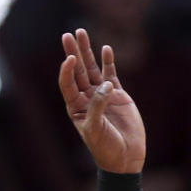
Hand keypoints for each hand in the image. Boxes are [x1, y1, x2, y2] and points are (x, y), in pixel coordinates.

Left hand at [59, 28, 146, 173]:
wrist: (124, 157)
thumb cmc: (105, 147)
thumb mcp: (95, 129)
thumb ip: (98, 106)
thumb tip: (106, 86)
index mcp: (74, 107)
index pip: (67, 83)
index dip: (67, 70)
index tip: (69, 58)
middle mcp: (86, 98)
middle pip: (78, 71)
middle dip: (73, 52)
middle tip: (68, 34)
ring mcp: (102, 95)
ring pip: (93, 69)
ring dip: (88, 52)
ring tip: (82, 33)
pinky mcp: (118, 95)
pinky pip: (112, 74)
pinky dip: (109, 62)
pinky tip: (106, 49)